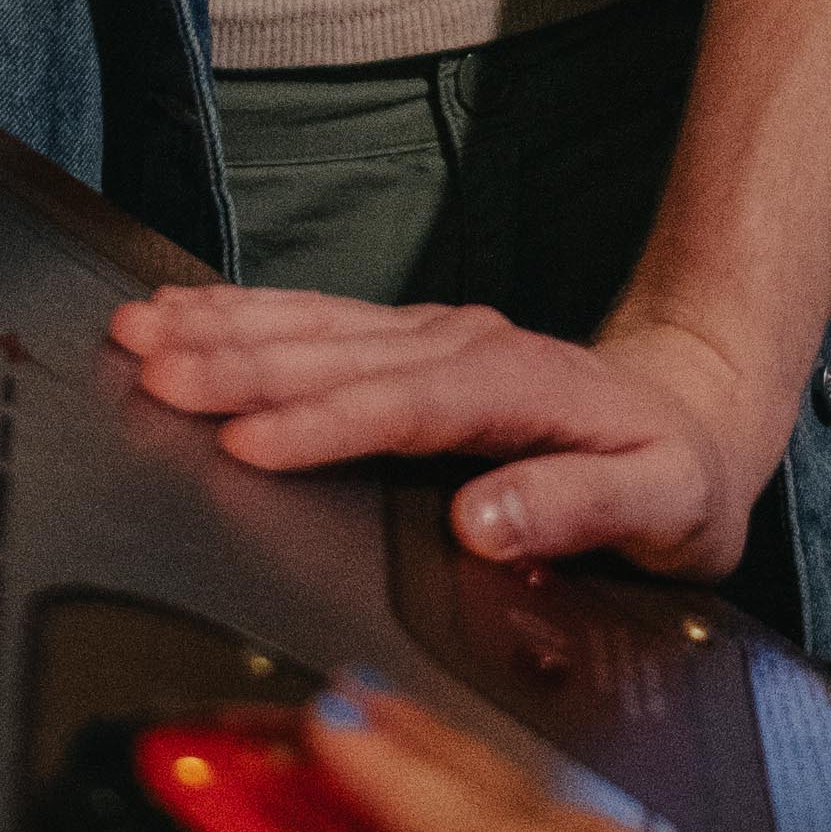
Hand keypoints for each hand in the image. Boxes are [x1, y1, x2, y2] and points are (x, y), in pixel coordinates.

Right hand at [109, 286, 785, 576]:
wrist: (691, 409)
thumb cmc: (675, 474)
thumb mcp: (662, 506)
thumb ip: (578, 510)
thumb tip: (485, 520)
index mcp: (518, 389)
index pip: (405, 405)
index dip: (323, 421)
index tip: (245, 442)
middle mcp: (465, 349)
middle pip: (337, 353)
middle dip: (239, 362)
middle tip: (151, 370)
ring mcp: (432, 339)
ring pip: (312, 327)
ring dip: (223, 329)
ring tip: (139, 330)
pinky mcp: (410, 343)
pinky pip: (316, 322)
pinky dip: (243, 315)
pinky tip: (185, 311)